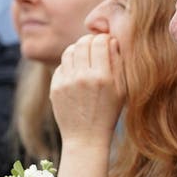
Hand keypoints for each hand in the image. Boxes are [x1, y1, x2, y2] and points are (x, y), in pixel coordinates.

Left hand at [50, 34, 124, 150]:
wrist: (86, 138)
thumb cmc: (108, 113)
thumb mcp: (121, 90)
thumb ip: (118, 63)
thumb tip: (110, 40)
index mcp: (102, 77)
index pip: (99, 41)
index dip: (104, 38)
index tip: (106, 43)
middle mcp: (82, 78)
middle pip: (82, 43)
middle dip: (90, 41)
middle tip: (94, 47)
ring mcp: (66, 83)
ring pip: (69, 51)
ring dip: (78, 51)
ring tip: (85, 59)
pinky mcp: (54, 88)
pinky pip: (61, 66)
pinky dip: (69, 66)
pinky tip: (76, 74)